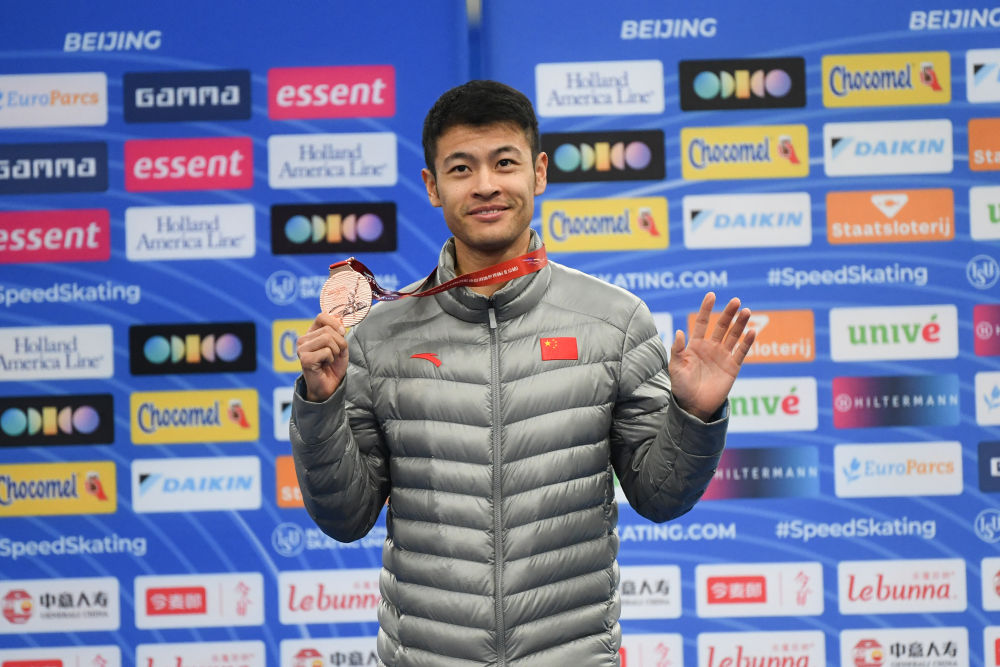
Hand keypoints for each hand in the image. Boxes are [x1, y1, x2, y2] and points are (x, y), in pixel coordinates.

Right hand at [297, 313, 348, 401]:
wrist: (329, 385)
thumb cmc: (333, 365)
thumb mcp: (340, 345)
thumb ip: (338, 332)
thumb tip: (339, 320)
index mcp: (311, 333)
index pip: (322, 316)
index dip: (335, 323)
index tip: (342, 333)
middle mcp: (303, 339)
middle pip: (328, 330)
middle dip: (339, 342)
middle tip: (336, 354)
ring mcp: (302, 349)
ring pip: (327, 338)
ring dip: (335, 351)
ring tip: (330, 359)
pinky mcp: (304, 359)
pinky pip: (326, 351)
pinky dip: (331, 359)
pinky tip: (325, 365)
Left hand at [669, 292, 755, 420]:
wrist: (694, 406)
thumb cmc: (681, 387)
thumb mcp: (676, 368)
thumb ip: (677, 350)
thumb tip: (679, 332)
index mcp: (695, 345)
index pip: (701, 322)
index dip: (706, 309)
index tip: (712, 295)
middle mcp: (710, 348)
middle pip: (721, 326)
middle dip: (728, 313)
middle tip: (736, 301)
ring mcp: (722, 356)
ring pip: (733, 336)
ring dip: (740, 324)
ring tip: (747, 311)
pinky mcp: (732, 367)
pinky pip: (741, 352)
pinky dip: (747, 342)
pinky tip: (752, 331)